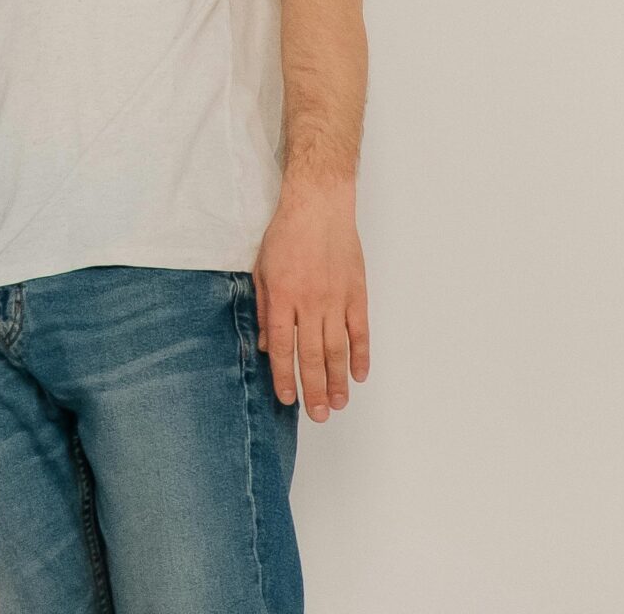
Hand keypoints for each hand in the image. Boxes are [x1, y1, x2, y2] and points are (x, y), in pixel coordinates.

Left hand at [254, 181, 369, 421]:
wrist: (319, 208)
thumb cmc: (286, 236)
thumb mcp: (263, 270)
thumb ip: (265, 310)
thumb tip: (266, 345)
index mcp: (283, 298)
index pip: (283, 347)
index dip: (285, 376)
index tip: (287, 398)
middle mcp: (310, 304)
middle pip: (312, 355)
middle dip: (314, 389)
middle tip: (318, 415)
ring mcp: (337, 300)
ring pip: (338, 349)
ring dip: (339, 380)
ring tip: (338, 404)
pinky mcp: (357, 294)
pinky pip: (360, 332)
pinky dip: (361, 355)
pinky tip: (359, 375)